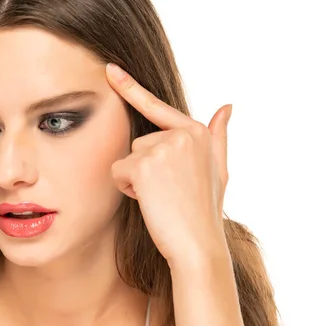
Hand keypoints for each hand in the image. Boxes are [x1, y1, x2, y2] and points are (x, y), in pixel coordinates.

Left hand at [106, 63, 231, 267]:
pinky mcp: (144, 164)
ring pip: (126, 158)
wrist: (198, 245)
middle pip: (138, 143)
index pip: (156, 106)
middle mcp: (180, 133)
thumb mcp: (218, 170)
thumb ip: (217, 136)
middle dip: (144, 169)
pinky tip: (148, 201)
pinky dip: (126, 189)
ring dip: (135, 180)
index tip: (110, 69)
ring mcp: (163, 147)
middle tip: (167, 192)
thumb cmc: (204, 212)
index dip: (130, 87)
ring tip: (160, 197)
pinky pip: (118, 171)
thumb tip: (227, 106)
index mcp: (196, 131)